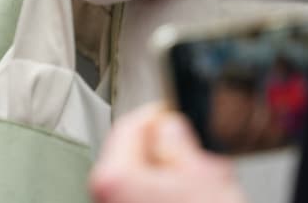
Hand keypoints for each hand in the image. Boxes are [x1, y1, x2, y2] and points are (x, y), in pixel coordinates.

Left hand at [90, 105, 244, 202]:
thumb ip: (178, 143)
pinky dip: (161, 198)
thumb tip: (168, 127)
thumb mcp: (204, 176)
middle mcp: (103, 200)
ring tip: (197, 189)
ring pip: (136, 185)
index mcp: (114, 178)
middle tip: (192, 155)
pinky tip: (190, 202)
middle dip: (162, 153)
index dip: (153, 117)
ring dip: (164, 180)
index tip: (170, 113)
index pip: (127, 128)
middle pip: (129, 158)